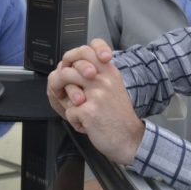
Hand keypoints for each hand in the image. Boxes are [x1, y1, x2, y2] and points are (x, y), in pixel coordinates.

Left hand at [47, 40, 143, 165]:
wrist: (130, 140)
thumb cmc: (118, 117)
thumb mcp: (113, 88)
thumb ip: (96, 75)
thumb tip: (68, 67)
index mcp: (109, 72)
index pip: (89, 49)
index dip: (73, 54)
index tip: (68, 64)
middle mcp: (104, 79)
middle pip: (70, 67)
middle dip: (60, 80)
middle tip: (64, 91)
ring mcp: (96, 94)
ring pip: (65, 84)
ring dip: (67, 100)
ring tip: (79, 109)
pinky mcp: (89, 110)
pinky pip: (68, 111)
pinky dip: (74, 121)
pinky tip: (87, 124)